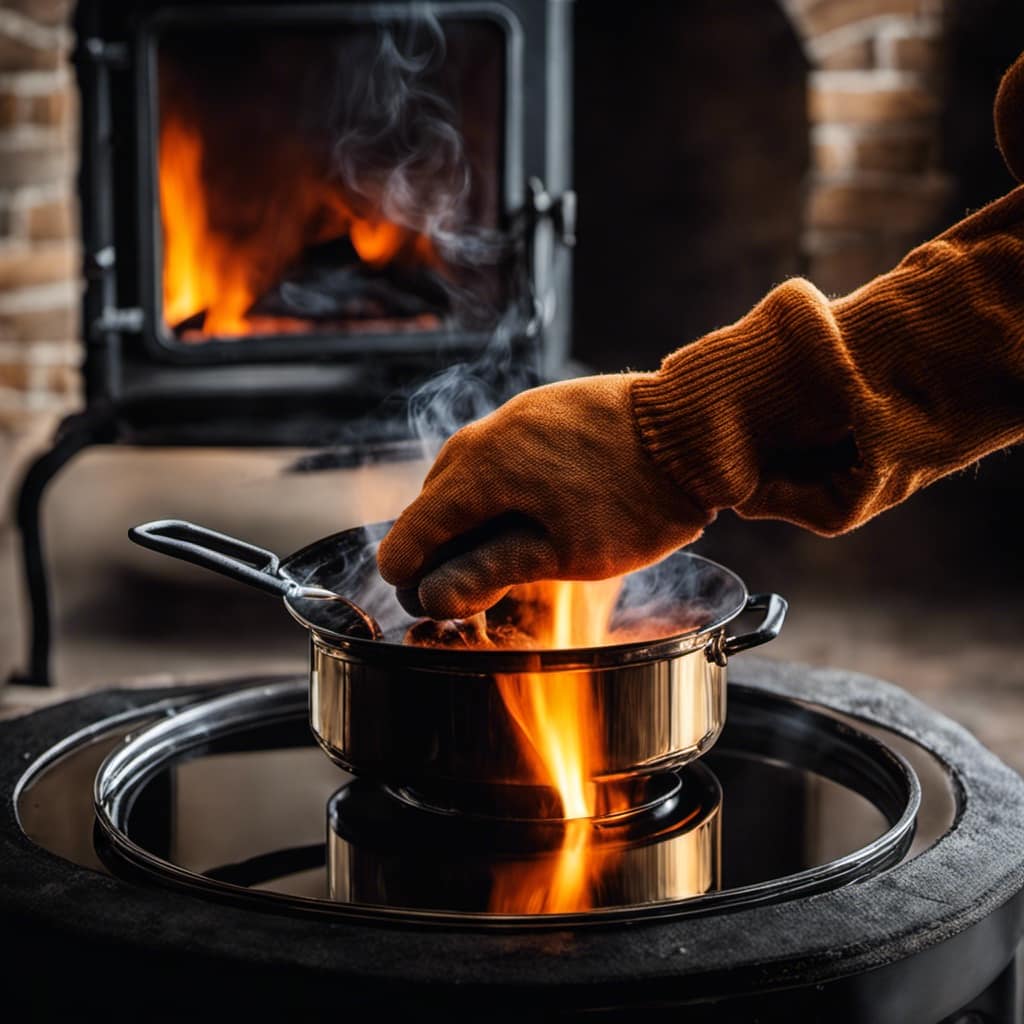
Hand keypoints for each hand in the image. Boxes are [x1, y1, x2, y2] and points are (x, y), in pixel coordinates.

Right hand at [377, 374, 709, 618]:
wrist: (697, 432)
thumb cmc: (636, 500)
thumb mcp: (562, 553)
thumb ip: (491, 571)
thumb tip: (433, 595)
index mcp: (484, 470)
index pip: (419, 522)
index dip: (405, 561)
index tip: (402, 587)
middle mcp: (491, 432)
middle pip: (437, 493)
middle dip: (433, 537)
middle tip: (445, 579)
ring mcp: (521, 412)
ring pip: (469, 465)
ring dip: (464, 506)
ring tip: (479, 545)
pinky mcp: (549, 405)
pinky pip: (501, 446)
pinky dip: (494, 480)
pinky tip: (516, 504)